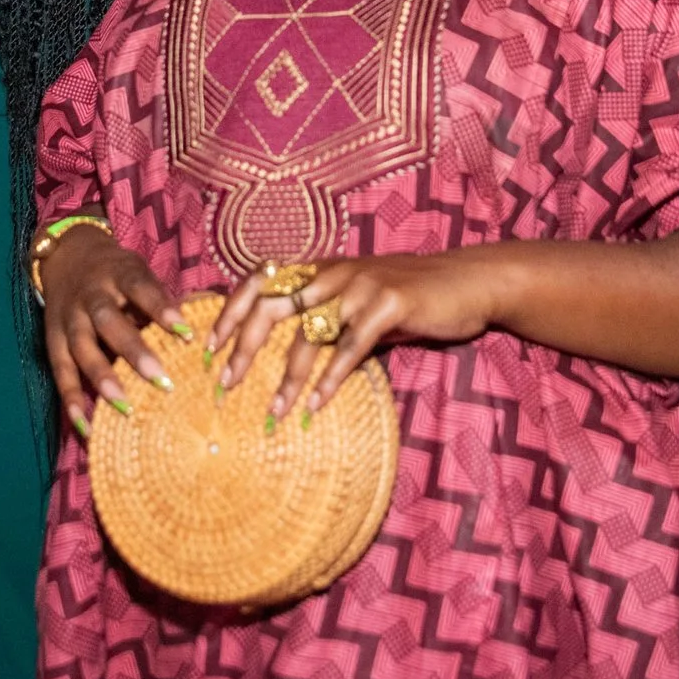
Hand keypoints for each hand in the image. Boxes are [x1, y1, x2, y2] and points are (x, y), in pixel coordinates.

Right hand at [38, 225, 187, 436]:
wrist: (68, 255)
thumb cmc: (117, 273)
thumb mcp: (139, 272)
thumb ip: (165, 297)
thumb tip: (206, 316)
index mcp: (118, 273)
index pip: (140, 287)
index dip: (161, 308)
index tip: (186, 332)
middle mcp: (90, 295)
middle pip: (108, 321)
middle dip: (133, 350)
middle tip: (161, 379)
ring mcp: (68, 318)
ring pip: (81, 348)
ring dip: (102, 378)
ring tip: (125, 407)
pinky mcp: (52, 339)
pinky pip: (60, 371)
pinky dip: (70, 399)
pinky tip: (85, 425)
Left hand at [209, 252, 503, 424]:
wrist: (470, 282)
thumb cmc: (415, 296)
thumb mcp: (363, 301)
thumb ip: (329, 319)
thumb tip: (292, 357)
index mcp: (322, 267)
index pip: (260, 279)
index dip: (230, 310)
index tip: (208, 346)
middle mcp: (334, 270)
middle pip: (271, 305)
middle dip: (243, 346)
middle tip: (226, 382)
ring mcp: (360, 285)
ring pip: (307, 333)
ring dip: (287, 377)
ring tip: (275, 411)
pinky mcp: (389, 304)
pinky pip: (349, 347)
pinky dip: (331, 379)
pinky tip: (318, 404)